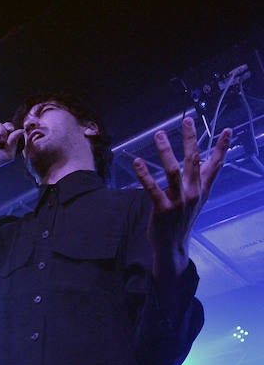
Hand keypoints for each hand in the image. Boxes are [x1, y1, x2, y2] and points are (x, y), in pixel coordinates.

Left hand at [132, 117, 231, 274]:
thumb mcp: (196, 199)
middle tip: (186, 120)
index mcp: (202, 189)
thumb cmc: (182, 218)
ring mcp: (178, 201)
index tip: (227, 129)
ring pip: (173, 171)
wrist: (173, 244)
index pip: (215, 165)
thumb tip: (203, 160)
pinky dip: (144, 174)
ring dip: (165, 151)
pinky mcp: (163, 208)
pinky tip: (138, 162)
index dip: (221, 147)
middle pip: (193, 160)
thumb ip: (200, 180)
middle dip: (190, 139)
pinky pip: (152, 188)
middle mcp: (193, 193)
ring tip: (159, 135)